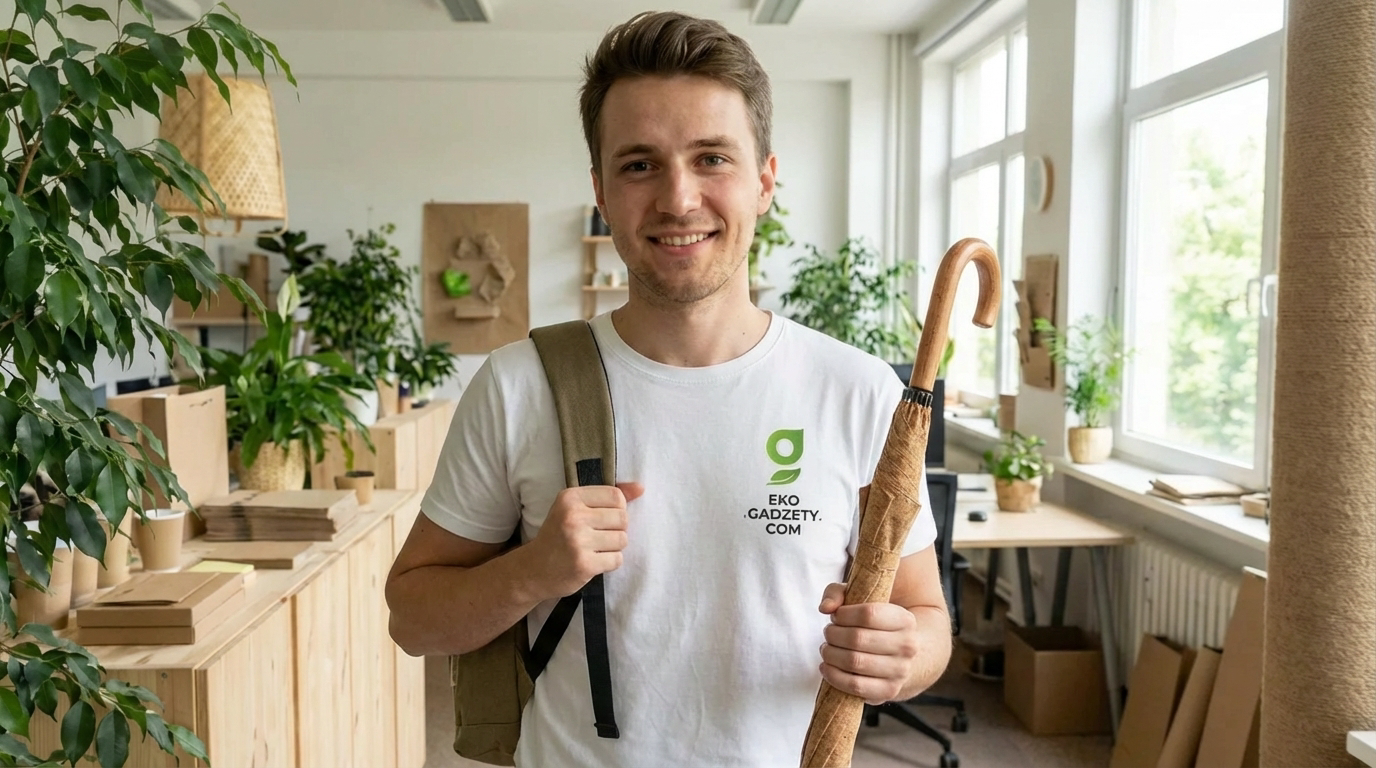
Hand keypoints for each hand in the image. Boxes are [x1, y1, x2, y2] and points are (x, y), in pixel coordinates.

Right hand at [529, 482, 642, 598]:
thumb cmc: (558, 535)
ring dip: (614, 547)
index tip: (602, 518)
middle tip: (598, 536)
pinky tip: (594, 561)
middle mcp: (573, 516)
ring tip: (595, 549)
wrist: (533, 570)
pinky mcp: (584, 564)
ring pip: (622, 540)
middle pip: (623, 518)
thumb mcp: (575, 508)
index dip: (617, 509)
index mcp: (570, 497)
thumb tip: (641, 488)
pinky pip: (617, 559)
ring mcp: (578, 541)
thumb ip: (607, 496)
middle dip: (616, 529)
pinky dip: (610, 562)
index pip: (616, 496)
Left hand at [817, 582, 920, 704]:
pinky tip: (826, 667)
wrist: (899, 656)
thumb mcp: (861, 601)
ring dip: (831, 654)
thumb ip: (838, 593)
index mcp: (905, 620)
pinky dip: (834, 676)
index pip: (868, 614)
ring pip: (854, 662)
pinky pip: (855, 686)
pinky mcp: (889, 691)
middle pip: (857, 638)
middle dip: (833, 634)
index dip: (844, 614)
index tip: (836, 616)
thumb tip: (826, 608)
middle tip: (828, 633)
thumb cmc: (873, 625)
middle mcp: (908, 646)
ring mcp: (900, 671)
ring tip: (826, 649)